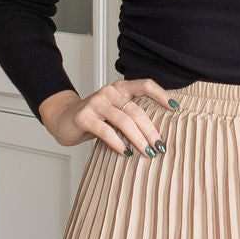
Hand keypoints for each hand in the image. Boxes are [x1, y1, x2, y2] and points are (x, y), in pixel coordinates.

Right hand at [38, 79, 176, 158]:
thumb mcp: (116, 112)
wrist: (63, 119)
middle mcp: (109, 92)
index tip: (175, 108)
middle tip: (160, 146)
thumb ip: (133, 115)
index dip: (161, 94)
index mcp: (120, 88)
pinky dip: (118, 143)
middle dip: (151, 130)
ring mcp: (96, 103)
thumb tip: (159, 134)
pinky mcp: (84, 117)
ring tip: (148, 152)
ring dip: (138, 139)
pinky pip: (106, 131)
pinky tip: (126, 153)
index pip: (145, 85)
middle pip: (137, 110)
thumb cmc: (95, 118)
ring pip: (124, 121)